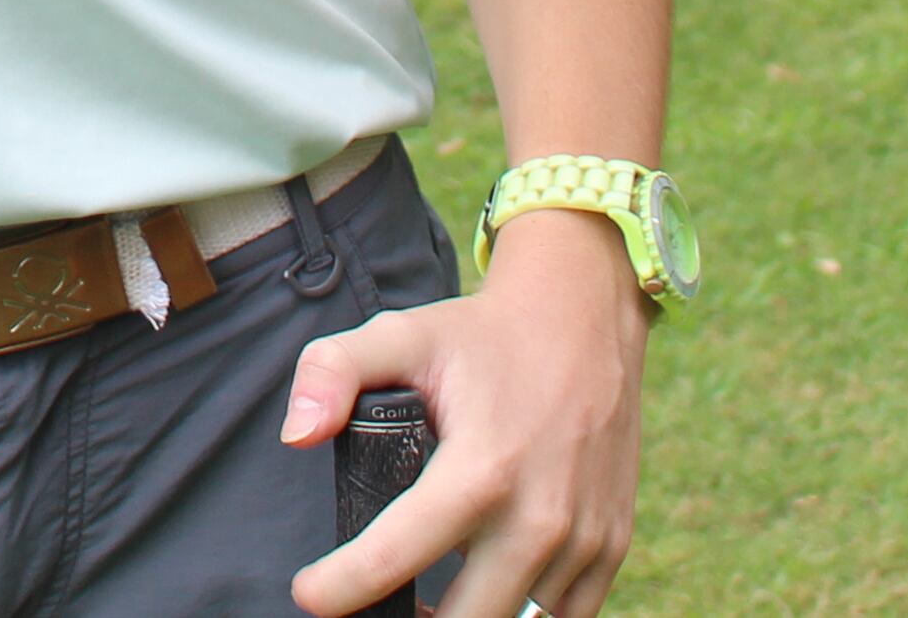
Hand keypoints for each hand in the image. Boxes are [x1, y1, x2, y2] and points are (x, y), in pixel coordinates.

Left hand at [280, 214, 647, 617]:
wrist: (584, 318)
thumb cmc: (481, 335)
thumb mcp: (399, 334)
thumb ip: (331, 372)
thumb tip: (297, 435)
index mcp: (482, 469)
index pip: (394, 560)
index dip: (339, 590)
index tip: (310, 594)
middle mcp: (539, 517)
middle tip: (375, 603)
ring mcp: (583, 538)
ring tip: (423, 603)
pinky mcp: (610, 546)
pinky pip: (562, 616)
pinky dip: (518, 611)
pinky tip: (480, 590)